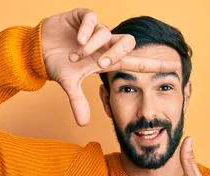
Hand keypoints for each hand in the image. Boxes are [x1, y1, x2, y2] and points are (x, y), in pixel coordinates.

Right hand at [41, 8, 181, 125]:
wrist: (37, 48)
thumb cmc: (57, 63)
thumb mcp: (69, 84)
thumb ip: (78, 101)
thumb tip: (83, 124)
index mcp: (106, 59)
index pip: (134, 62)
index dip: (152, 64)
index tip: (172, 66)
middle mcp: (104, 43)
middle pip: (127, 43)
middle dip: (117, 53)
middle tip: (100, 64)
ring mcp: (94, 30)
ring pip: (107, 34)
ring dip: (92, 46)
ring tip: (75, 55)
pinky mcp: (82, 17)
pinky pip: (93, 20)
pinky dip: (87, 31)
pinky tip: (77, 40)